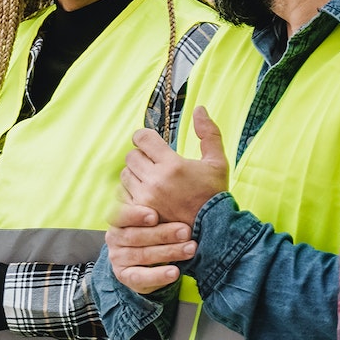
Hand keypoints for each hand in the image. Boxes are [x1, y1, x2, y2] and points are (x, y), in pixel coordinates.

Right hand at [105, 202, 195, 294]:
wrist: (147, 260)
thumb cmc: (155, 231)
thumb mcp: (155, 217)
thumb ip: (159, 204)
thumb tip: (180, 184)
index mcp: (119, 219)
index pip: (121, 214)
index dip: (136, 215)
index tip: (154, 216)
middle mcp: (114, 237)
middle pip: (136, 236)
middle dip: (163, 234)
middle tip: (186, 231)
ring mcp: (118, 257)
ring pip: (142, 255)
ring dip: (168, 252)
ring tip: (190, 249)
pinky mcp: (125, 276)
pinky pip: (141, 277)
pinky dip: (159, 275)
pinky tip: (175, 272)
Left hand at [121, 108, 228, 227]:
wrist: (213, 230)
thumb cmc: (215, 194)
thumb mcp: (217, 161)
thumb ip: (208, 132)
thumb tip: (199, 108)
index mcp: (172, 165)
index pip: (142, 139)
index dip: (143, 137)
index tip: (148, 142)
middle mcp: (155, 181)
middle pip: (131, 156)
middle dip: (140, 156)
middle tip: (152, 162)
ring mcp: (145, 199)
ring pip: (125, 176)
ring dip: (135, 174)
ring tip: (149, 179)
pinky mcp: (140, 214)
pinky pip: (123, 196)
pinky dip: (130, 193)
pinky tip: (143, 194)